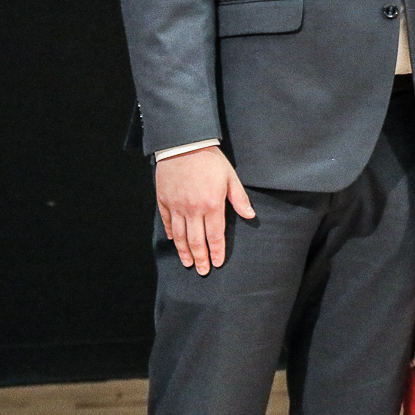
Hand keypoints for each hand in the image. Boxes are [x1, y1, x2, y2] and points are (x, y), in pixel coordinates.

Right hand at [154, 146, 255, 274]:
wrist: (184, 144)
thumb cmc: (210, 159)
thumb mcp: (230, 177)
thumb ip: (239, 199)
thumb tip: (250, 216)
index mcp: (212, 205)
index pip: (215, 235)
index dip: (216, 251)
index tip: (217, 263)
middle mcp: (193, 209)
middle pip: (196, 240)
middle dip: (200, 258)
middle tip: (202, 271)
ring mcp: (176, 206)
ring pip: (179, 236)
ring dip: (184, 252)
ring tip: (188, 263)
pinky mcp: (163, 200)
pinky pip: (167, 222)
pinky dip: (170, 234)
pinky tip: (174, 242)